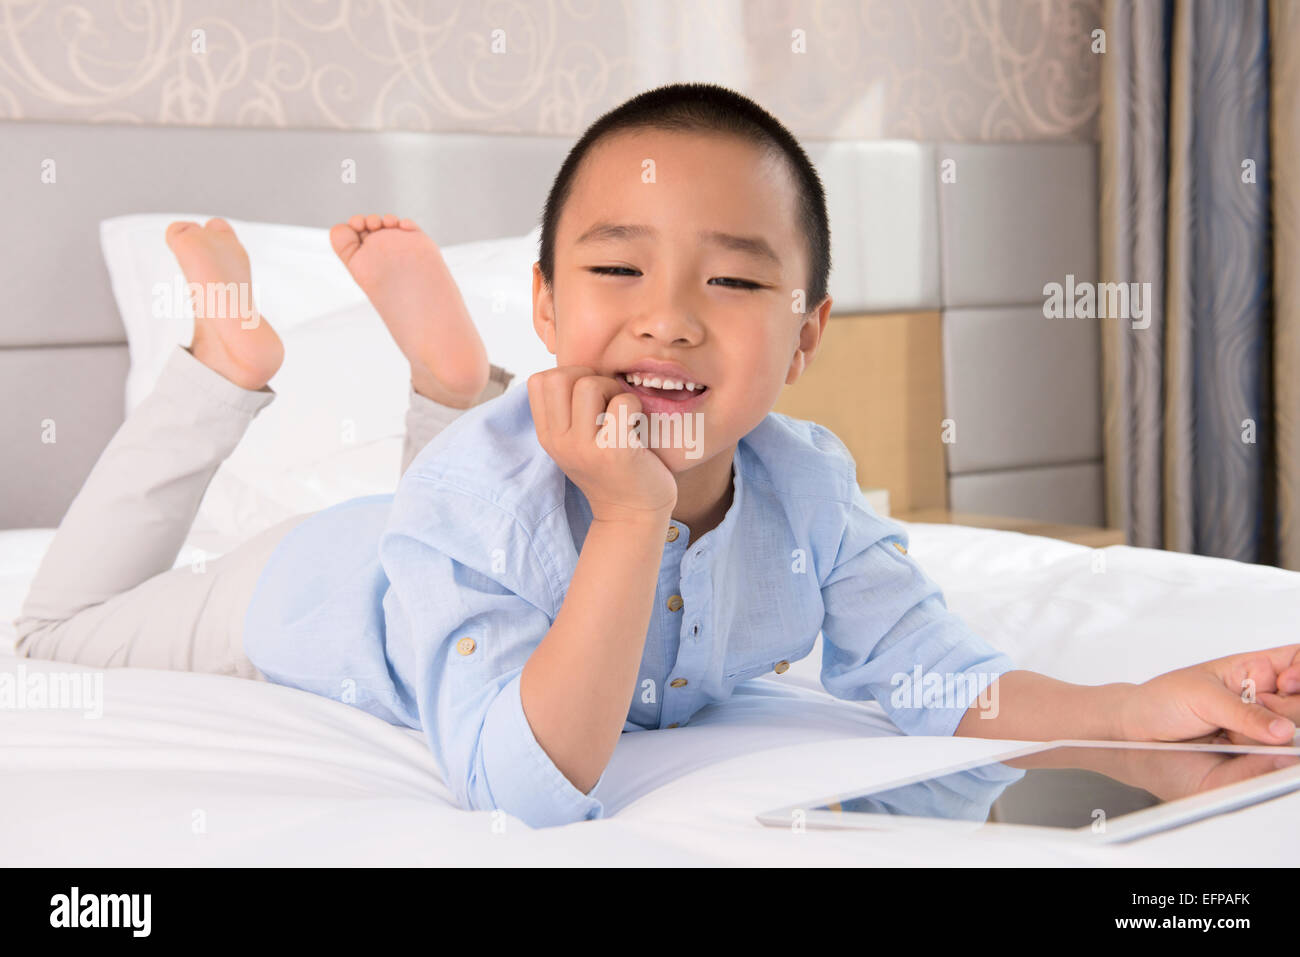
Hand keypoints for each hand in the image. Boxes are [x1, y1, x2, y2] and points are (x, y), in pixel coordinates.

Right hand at [527, 366, 676, 523]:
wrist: (634, 513)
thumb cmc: (611, 468)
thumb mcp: (576, 442)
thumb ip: (567, 410)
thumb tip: (575, 367)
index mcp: (548, 435)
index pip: (539, 380)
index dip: (568, 375)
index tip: (588, 395)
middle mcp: (559, 442)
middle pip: (560, 376)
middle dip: (589, 376)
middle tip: (607, 400)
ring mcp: (585, 448)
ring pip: (590, 384)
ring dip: (613, 389)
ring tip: (623, 412)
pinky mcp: (614, 452)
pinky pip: (622, 403)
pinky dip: (635, 405)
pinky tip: (637, 425)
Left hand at [1118, 644, 1299, 745]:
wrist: (1137, 731)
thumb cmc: (1161, 701)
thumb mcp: (1203, 697)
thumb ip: (1245, 714)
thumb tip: (1283, 731)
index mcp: (1254, 669)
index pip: (1299, 661)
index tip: (1286, 683)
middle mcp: (1265, 696)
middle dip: (1283, 710)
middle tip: (1249, 713)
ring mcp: (1262, 726)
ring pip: (1290, 734)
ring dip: (1267, 736)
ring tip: (1227, 731)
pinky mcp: (1255, 752)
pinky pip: (1274, 757)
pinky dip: (1261, 754)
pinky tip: (1230, 746)